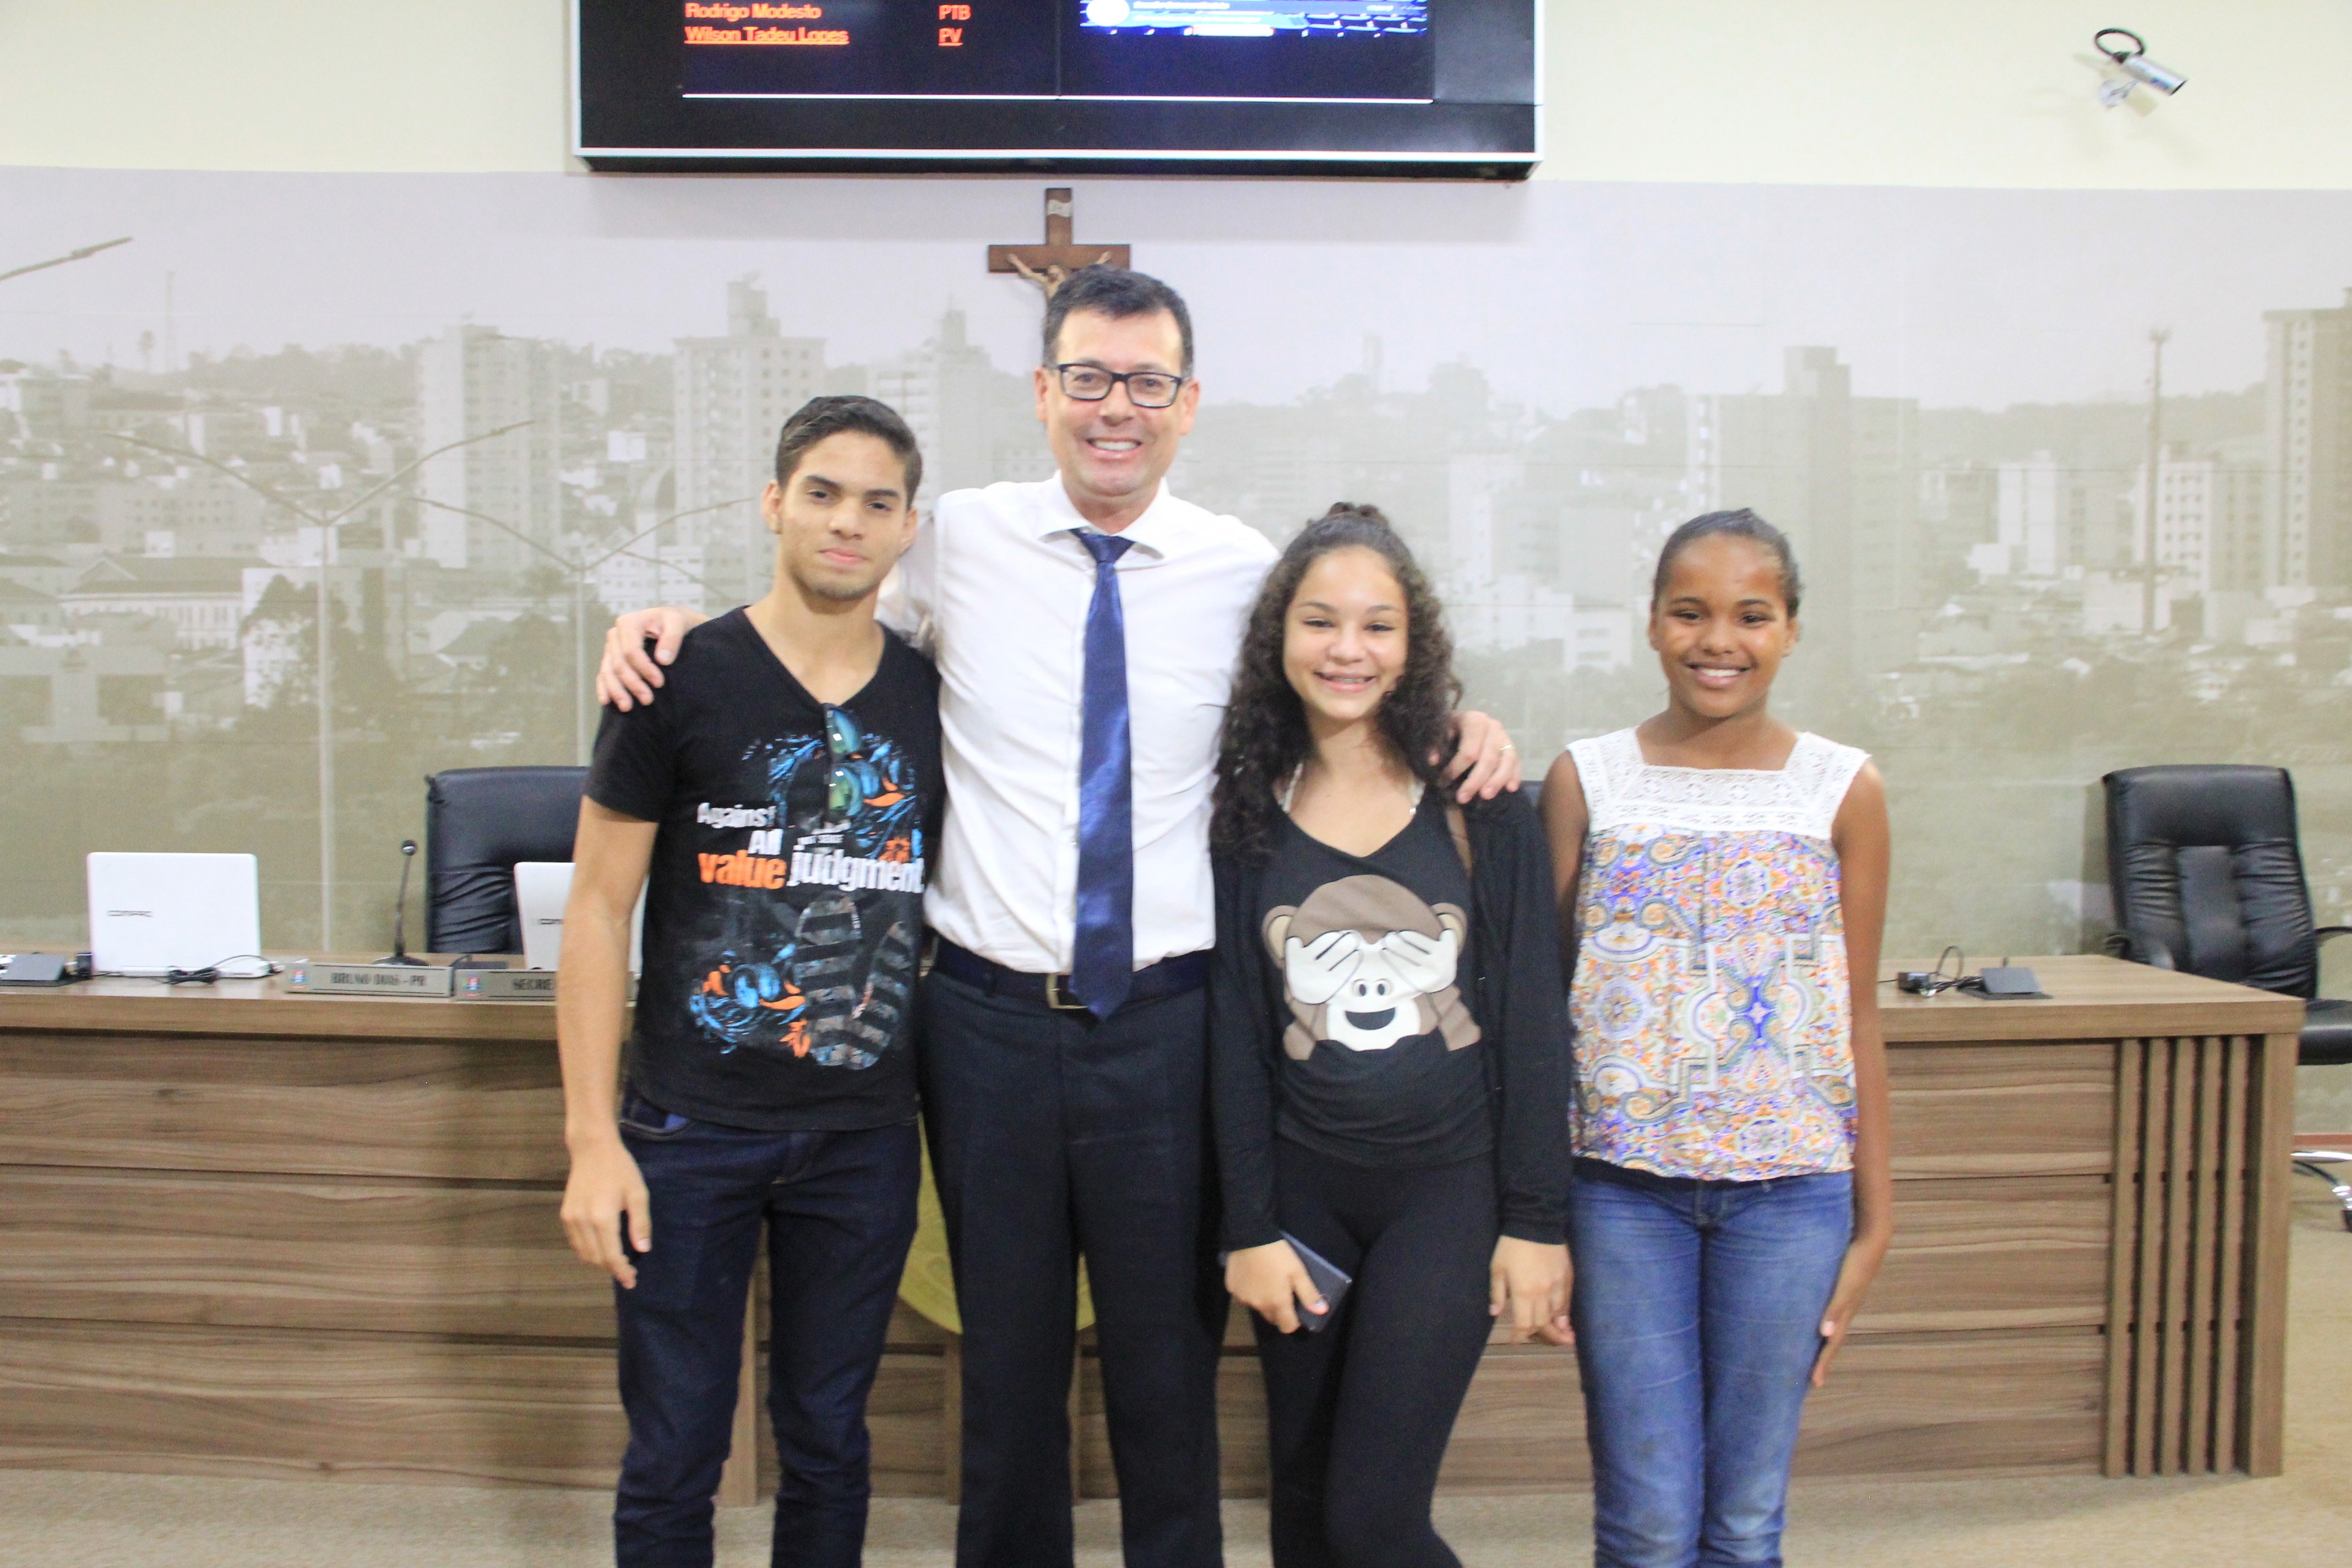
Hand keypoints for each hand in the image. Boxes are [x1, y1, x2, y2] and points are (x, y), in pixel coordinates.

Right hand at [561, 1134, 651, 1287]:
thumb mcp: (638, 1194)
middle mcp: (583, 1222)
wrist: (592, 1149)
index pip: (611, 1256)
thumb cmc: (620, 1169)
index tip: (631, 1281)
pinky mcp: (565, 1215)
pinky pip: (576, 1243)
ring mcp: (571, 1219)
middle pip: (596, 1259)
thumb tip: (643, 1250)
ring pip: (584, 1253)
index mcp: (603, 1218)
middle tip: (629, 1269)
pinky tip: (602, 1246)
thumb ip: (640, 1224)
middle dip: (612, 1268)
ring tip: (617, 1259)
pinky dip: (588, 1250)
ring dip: (600, 1261)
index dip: (622, 1272)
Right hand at [596, 606, 705, 710]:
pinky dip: (604, 688)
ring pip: (608, 671)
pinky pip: (603, 674)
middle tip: (648, 700)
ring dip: (617, 691)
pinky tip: (606, 701)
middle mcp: (615, 634)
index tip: (659, 683)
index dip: (644, 669)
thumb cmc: (673, 622)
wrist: (668, 623)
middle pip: (619, 664)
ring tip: (627, 707)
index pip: (631, 650)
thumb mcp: (677, 623)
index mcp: (629, 623)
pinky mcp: (610, 658)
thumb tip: (663, 660)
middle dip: (633, 683)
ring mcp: (611, 647)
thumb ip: (672, 638)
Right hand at [1226, 1240, 1327, 1334]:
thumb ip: (1308, 1293)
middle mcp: (1259, 1305)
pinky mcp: (1232, 1289)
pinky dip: (1249, 1291)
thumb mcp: (1298, 1271)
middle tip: (1282, 1291)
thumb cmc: (1277, 1254)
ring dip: (1263, 1300)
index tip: (1295, 1310)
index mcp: (1277, 1303)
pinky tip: (1252, 1276)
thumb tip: (1321, 1311)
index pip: (1287, 1327)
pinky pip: (1243, 1296)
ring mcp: (1243, 1298)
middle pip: (1272, 1318)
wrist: (1249, 1236)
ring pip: (1257, 1307)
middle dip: (1278, 1310)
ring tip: (1266, 1281)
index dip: (1293, 1322)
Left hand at [1442, 710, 1522, 802]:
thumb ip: (1434, 745)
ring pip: (1507, 760)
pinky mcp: (1511, 747)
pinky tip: (1510, 788)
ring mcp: (1504, 737)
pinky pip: (1516, 762)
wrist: (1461, 721)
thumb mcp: (1438, 732)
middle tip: (1463, 798)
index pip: (1469, 749)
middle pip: (1488, 757)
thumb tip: (1433, 761)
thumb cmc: (1449, 729)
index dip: (1457, 767)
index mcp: (1473, 720)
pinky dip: (1515, 775)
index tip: (1444, 781)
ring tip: (1486, 796)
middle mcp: (1493, 727)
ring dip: (1497, 780)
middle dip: (1476, 780)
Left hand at [1490, 1236, 1571, 1345]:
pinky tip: (1565, 1321)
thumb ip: (1497, 1293)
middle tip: (1539, 1342)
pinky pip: (1567, 1301)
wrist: (1536, 1221)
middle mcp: (1542, 1293)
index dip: (1520, 1336)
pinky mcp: (1567, 1277)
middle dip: (1541, 1335)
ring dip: (1557, 1328)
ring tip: (1560, 1339)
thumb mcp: (1497, 1267)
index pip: (1524, 1324)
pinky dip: (1566, 1314)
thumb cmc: (1512, 1245)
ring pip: (1557, 1315)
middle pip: (1542, 1322)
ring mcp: (1557, 1285)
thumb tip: (1495, 1314)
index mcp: (1523, 1293)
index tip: (1516, 1341)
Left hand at [1811, 1233, 1888, 1385]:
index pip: (1831, 1344)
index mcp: (1845, 1314)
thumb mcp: (1845, 1288)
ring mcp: (1844, 1298)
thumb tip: (1823, 1335)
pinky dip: (1820, 1319)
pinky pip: (1828, 1309)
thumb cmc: (1856, 1263)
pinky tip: (1812, 1318)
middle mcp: (1845, 1309)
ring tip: (1808, 1352)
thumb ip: (1834, 1309)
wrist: (1871, 1239)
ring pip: (1830, 1326)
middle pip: (1831, 1340)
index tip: (1814, 1384)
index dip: (1822, 1363)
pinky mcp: (1840, 1286)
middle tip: (1811, 1377)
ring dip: (1820, 1340)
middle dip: (1821, 1358)